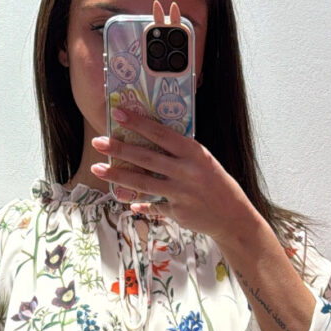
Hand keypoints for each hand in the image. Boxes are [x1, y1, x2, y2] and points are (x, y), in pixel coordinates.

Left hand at [89, 0, 254, 244]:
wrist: (232, 216)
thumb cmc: (216, 183)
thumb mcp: (203, 161)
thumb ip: (179, 153)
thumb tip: (149, 141)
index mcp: (194, 153)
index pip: (161, 134)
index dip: (139, 123)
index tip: (118, 113)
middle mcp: (186, 172)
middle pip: (146, 158)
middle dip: (119, 149)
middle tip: (98, 142)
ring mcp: (180, 194)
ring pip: (142, 182)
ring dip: (117, 176)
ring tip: (97, 169)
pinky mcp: (176, 212)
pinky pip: (152, 205)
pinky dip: (139, 203)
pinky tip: (126, 201)